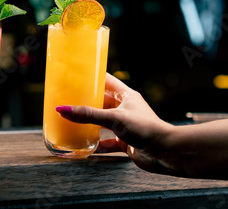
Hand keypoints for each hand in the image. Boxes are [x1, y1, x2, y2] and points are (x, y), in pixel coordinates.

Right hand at [56, 73, 175, 173]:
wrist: (165, 152)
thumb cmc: (145, 128)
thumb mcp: (114, 118)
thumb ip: (88, 115)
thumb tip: (63, 109)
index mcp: (126, 95)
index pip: (106, 80)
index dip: (92, 77)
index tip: (76, 75)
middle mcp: (125, 108)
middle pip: (101, 102)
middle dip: (86, 102)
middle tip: (67, 99)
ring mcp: (125, 125)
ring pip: (102, 122)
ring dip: (89, 123)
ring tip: (71, 121)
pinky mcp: (125, 141)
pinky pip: (106, 141)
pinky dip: (95, 144)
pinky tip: (84, 146)